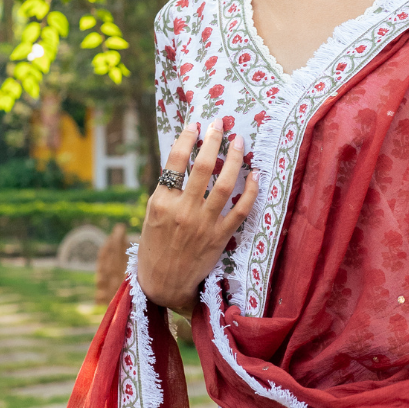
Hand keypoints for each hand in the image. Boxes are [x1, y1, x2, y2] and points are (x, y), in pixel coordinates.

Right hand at [136, 120, 258, 314]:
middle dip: (213, 141)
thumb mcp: (153, 215)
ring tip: (238, 142)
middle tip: (220, 124)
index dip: (188, 138)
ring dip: (234, 159)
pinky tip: (255, 175)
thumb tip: (186, 160)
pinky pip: (240, 210)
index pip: (176, 161)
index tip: (196, 124)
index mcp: (162, 202)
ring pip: (225, 185)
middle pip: (202, 168)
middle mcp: (183, 210)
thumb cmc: (156, 246)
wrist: (164, 283)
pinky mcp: (220, 237)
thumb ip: (168, 191)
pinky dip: (250, 191)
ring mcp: (204, 224)